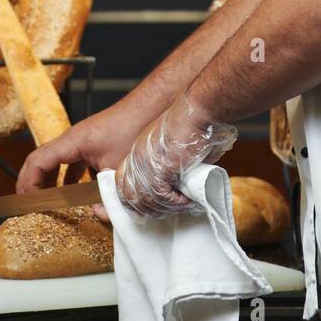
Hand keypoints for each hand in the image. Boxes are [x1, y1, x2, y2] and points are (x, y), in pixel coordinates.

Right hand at [16, 107, 141, 221]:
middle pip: (40, 159)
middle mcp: (72, 139)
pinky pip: (71, 161)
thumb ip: (108, 195)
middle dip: (31, 182)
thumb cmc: (134, 128)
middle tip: (27, 205)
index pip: (37, 162)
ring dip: (48, 179)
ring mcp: (81, 140)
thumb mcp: (119, 168)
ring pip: (55, 160)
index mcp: (72, 142)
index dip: (29, 183)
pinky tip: (73, 191)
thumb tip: (97, 216)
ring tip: (45, 201)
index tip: (29, 203)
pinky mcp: (92, 144)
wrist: (149, 108)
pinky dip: (67, 177)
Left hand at [115, 90, 236, 218]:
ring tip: (181, 204)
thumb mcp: (172, 145)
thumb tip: (179, 182)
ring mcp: (146, 164)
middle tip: (167, 211)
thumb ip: (170, 165)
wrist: (198, 110)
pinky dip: (174, 203)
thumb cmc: (193, 123)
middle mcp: (137, 159)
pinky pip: (160, 197)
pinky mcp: (158, 169)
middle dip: (146, 210)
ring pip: (144, 200)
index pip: (122, 183)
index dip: (131, 201)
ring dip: (164, 208)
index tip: (144, 209)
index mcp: (138, 152)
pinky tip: (186, 200)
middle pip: (129, 197)